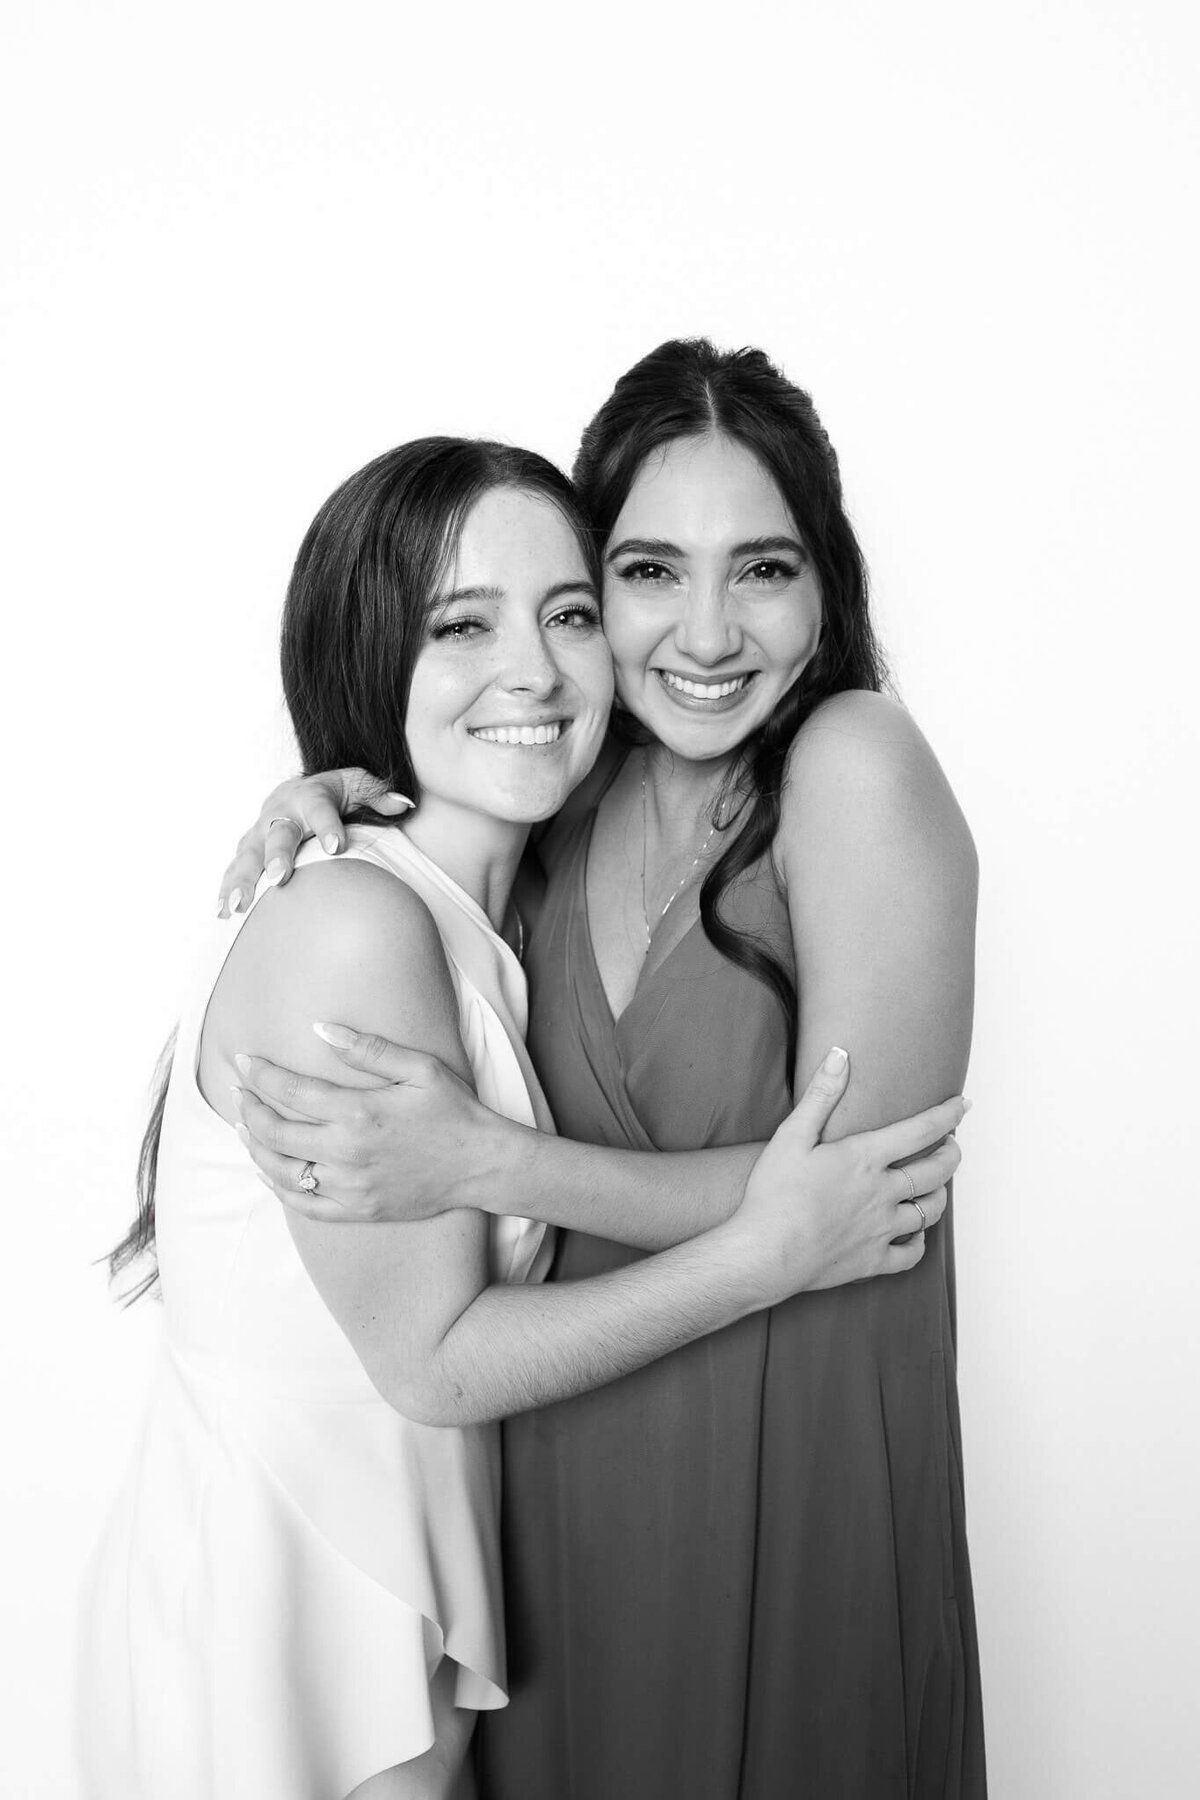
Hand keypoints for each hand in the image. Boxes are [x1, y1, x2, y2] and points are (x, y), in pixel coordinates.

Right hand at [217, 770, 411, 915]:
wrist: (297, 791)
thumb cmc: (335, 793)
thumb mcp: (359, 785)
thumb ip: (378, 795)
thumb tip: (403, 804)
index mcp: (312, 796)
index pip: (322, 810)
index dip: (328, 827)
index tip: (337, 847)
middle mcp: (282, 813)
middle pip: (278, 835)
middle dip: (276, 856)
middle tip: (279, 878)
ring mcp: (261, 831)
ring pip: (249, 855)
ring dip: (242, 880)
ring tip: (236, 906)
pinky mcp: (248, 849)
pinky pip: (234, 869)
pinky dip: (226, 889)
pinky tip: (222, 913)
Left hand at [230, 1023, 506, 1221]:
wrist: (481, 1164)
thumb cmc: (453, 1110)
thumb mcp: (419, 1067)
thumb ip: (367, 1049)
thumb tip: (319, 1028)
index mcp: (358, 1112)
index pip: (290, 1091)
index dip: (260, 1074)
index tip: (243, 1061)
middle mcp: (346, 1152)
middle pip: (274, 1131)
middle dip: (247, 1108)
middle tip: (237, 1090)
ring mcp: (349, 1186)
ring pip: (281, 1170)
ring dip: (254, 1146)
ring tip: (242, 1126)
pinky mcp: (357, 1210)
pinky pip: (303, 1205)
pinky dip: (277, 1187)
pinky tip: (266, 1170)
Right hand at [727, 1047, 967, 1302]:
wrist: (765, 1253)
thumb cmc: (773, 1195)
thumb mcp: (792, 1135)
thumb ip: (821, 1094)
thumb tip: (841, 1055)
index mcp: (865, 1158)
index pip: (921, 1130)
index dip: (948, 1115)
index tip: (963, 1105)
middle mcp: (883, 1193)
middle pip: (937, 1171)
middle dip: (952, 1154)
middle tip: (953, 1145)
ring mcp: (881, 1229)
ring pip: (929, 1211)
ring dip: (939, 1195)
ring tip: (937, 1186)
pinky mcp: (872, 1261)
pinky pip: (911, 1255)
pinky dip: (919, 1243)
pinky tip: (913, 1235)